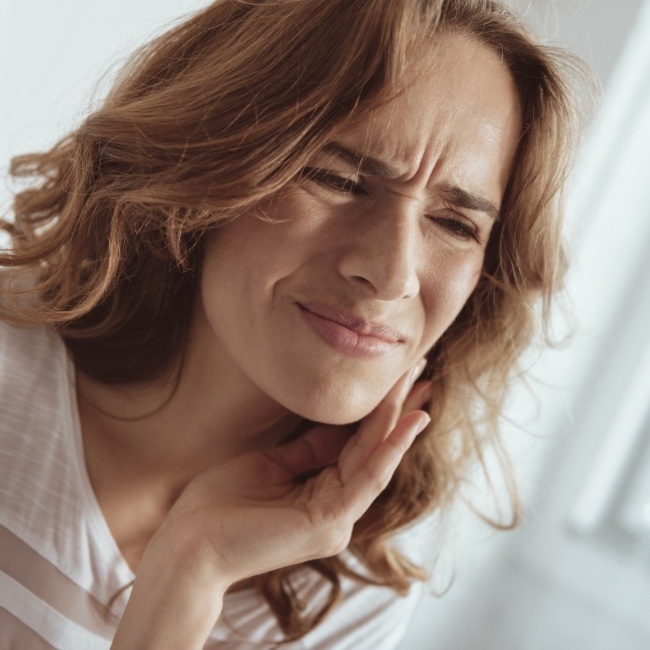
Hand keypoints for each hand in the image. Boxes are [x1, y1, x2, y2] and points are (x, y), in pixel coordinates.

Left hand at [152, 361, 431, 585]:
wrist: (188, 545)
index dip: (377, 412)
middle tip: (419, 370)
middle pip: (373, 449)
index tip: (395, 378)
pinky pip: (367, 479)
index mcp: (320, 495)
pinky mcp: (329, 523)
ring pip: (376, 460)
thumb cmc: (219, 505)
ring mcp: (336, 520)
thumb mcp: (269, 464)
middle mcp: (336, 509)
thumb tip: (336, 424)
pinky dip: (389, 448)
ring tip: (419, 383)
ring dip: (398, 419)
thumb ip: (307, 450)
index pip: (357, 447)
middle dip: (396, 408)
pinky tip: (406, 420)